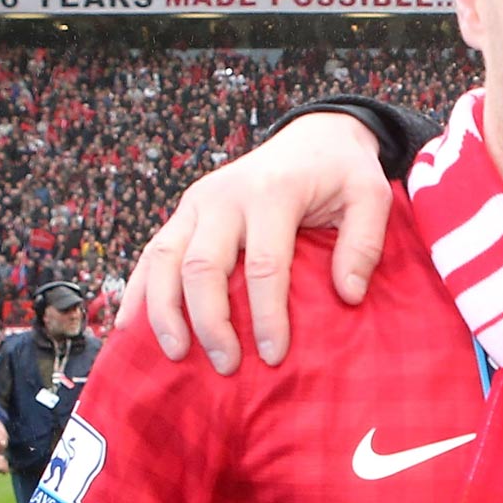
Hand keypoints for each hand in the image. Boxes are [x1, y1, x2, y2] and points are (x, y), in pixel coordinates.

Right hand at [116, 113, 390, 374]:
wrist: (313, 137)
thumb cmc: (342, 173)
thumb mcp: (371, 196)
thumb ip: (365, 243)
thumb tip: (348, 294)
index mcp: (272, 194)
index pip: (264, 265)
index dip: (266, 315)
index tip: (273, 356)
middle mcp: (225, 196)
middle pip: (203, 267)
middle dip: (211, 322)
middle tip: (227, 366)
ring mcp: (197, 202)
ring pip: (165, 260)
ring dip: (164, 311)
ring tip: (174, 355)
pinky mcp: (184, 211)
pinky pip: (153, 253)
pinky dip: (139, 290)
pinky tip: (131, 326)